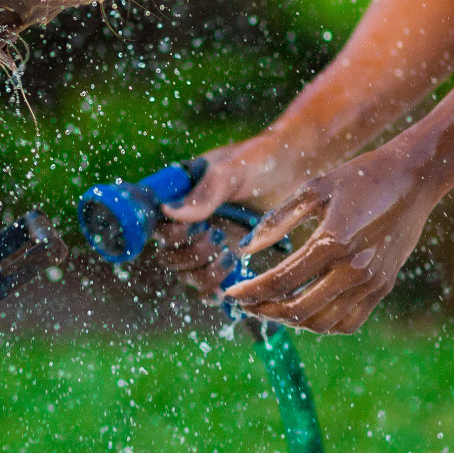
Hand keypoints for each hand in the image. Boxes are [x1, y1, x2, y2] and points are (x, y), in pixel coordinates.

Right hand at [147, 135, 311, 304]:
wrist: (296, 168)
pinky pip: (210, 286)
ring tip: (232, 256)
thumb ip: (204, 192)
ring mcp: (208, 241)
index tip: (198, 226)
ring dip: (205, 274)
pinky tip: (231, 288)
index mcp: (181, 196)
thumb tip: (167, 211)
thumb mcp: (232, 170)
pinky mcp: (228, 257)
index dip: (171, 233)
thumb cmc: (261, 160)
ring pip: (188, 275)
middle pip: (169, 255)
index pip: (157, 225)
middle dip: (191, 255)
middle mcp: (189, 221)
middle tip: (219, 238)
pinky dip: (215, 292)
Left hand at [222, 138, 439, 333]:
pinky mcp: (383, 287)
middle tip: (246, 304)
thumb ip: (277, 220)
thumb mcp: (314, 188)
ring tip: (271, 308)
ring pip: (322, 323)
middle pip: (297, 309)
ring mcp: (371, 282)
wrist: (414, 178)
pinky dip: (323, 324)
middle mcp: (353, 269)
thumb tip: (245, 248)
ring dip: (291, 321)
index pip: (279, 280)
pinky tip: (306, 310)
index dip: (249, 292)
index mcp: (331, 241)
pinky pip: (348, 322)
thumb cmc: (360, 177)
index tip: (229, 294)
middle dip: (264, 311)